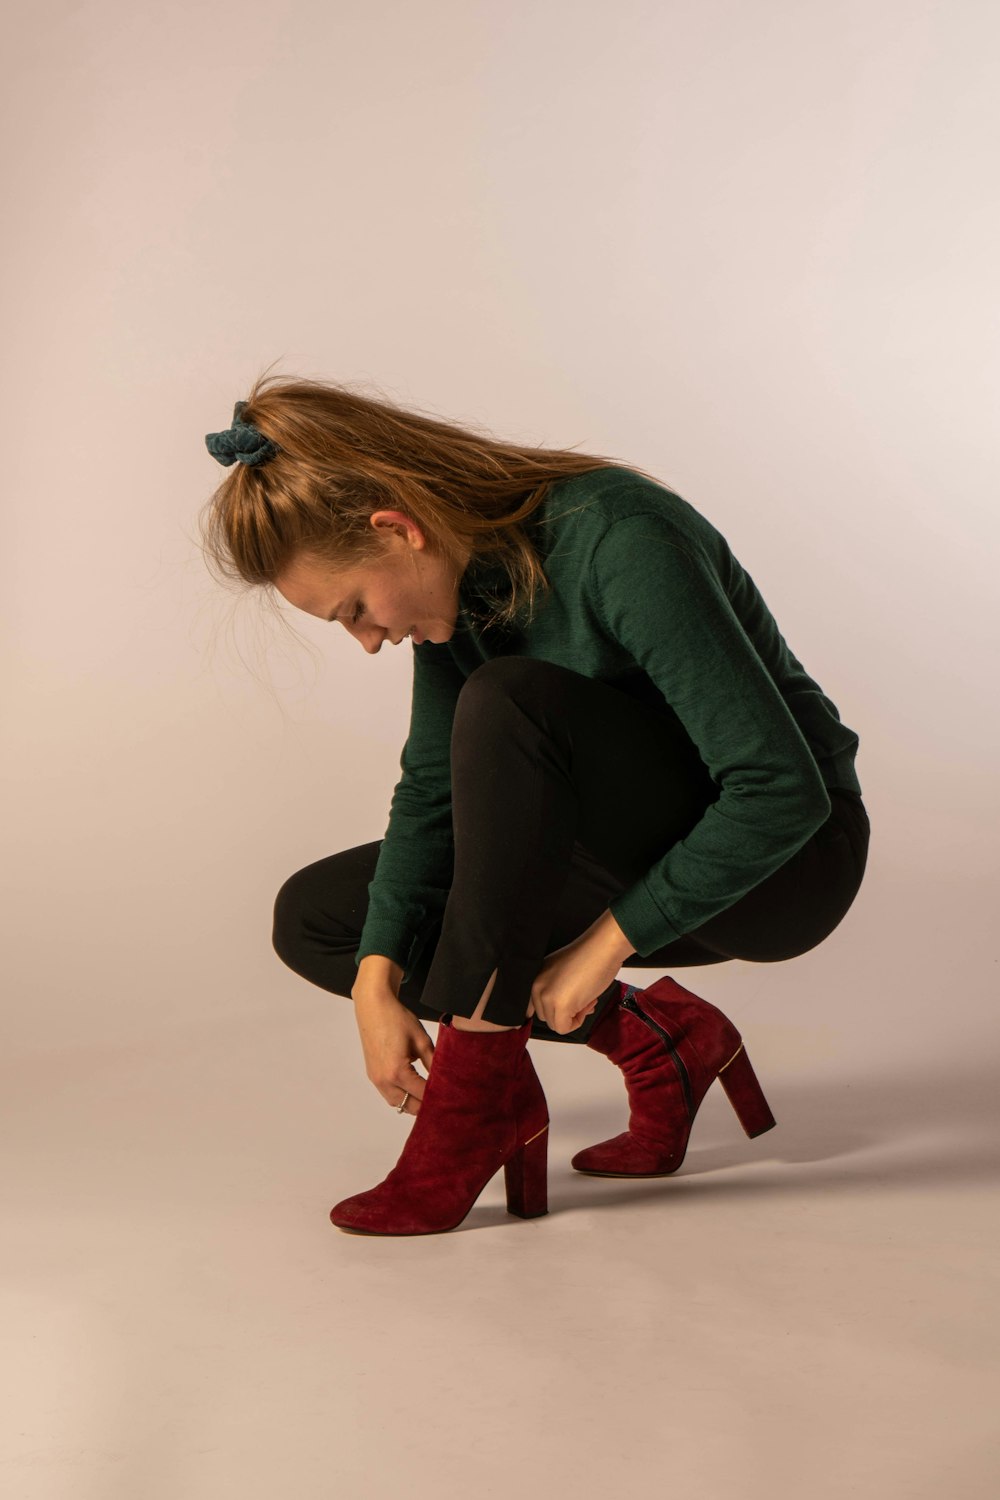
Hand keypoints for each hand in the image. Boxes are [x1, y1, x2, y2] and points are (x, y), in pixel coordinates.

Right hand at [352, 988, 436, 1113]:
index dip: (439, 1097)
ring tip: (430, 1095)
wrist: (374, 1007)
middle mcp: (383, 1080)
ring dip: (413, 1102)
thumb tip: (446, 1079)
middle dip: (427, 1105)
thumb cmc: (397, 1019)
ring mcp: (376, 1079)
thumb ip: (434, 1064)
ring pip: (398, 1104)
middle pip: (410, 1106)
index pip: (423, 1095)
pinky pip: (389, 1095)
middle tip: (444, 1100)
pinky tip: (414, 1088)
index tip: (453, 1098)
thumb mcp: (422, 1041)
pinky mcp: (373, 1075)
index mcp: (397, 1072)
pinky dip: (402, 1095)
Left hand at [525, 936, 621, 1035]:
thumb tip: (559, 1012)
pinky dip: (578, 1021)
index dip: (553, 1009)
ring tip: (587, 996)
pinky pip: (564, 1028)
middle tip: (583, 998)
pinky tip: (587, 1001)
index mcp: (535, 977)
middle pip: (546, 1016)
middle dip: (566, 1012)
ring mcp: (546, 996)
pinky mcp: (560, 1006)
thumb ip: (555, 990)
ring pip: (555, 1023)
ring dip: (573, 1016)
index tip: (566, 1006)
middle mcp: (536, 986)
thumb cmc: (590, 956)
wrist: (602, 948)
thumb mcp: (562, 973)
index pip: (533, 1007)